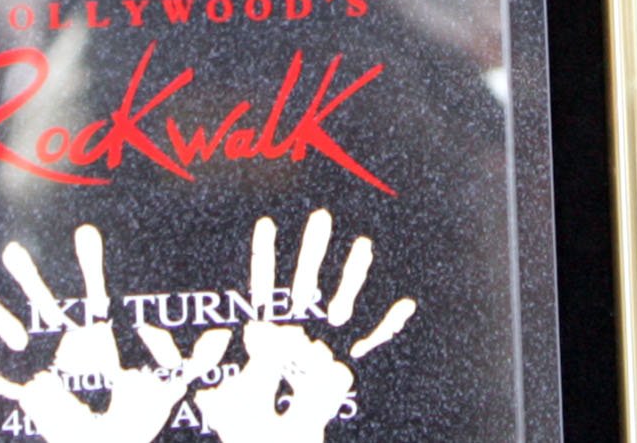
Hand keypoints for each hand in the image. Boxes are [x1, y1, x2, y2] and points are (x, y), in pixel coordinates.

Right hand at [0, 225, 230, 442]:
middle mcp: (66, 344)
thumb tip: (221, 337)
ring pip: (14, 332)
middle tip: (11, 249)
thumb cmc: (138, 417)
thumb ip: (194, 362)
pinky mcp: (29, 397)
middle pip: (44, 303)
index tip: (86, 233)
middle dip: (29, 278)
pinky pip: (0, 385)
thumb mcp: (168, 387)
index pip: (94, 293)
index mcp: (99, 337)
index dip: (90, 265)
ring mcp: (44, 368)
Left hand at [192, 209, 414, 442]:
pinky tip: (405, 305)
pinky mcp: (347, 361)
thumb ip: (230, 385)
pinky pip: (372, 340)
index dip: (264, 257)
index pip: (264, 287)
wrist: (279, 441)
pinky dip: (389, 324)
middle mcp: (299, 328)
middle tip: (320, 217)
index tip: (266, 225)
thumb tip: (233, 357)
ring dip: (352, 274)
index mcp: (268, 333)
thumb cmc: (250, 425)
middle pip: (305, 282)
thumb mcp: (231, 405)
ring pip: (342, 300)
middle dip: (313, 249)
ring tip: (363, 244)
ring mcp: (325, 341)